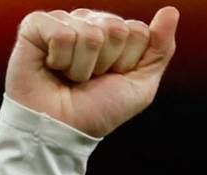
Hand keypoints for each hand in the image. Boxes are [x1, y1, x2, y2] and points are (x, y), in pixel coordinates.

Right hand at [4, 6, 179, 137]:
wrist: (62, 130)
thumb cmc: (98, 110)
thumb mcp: (140, 86)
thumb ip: (160, 49)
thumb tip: (171, 11)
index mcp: (114, 34)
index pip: (138, 31)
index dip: (128, 62)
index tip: (112, 79)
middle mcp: (89, 23)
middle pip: (116, 28)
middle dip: (107, 63)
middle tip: (90, 79)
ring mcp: (62, 22)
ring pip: (91, 33)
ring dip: (82, 67)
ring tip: (69, 78)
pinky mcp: (35, 26)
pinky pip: (62, 32)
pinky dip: (61, 60)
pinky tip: (52, 67)